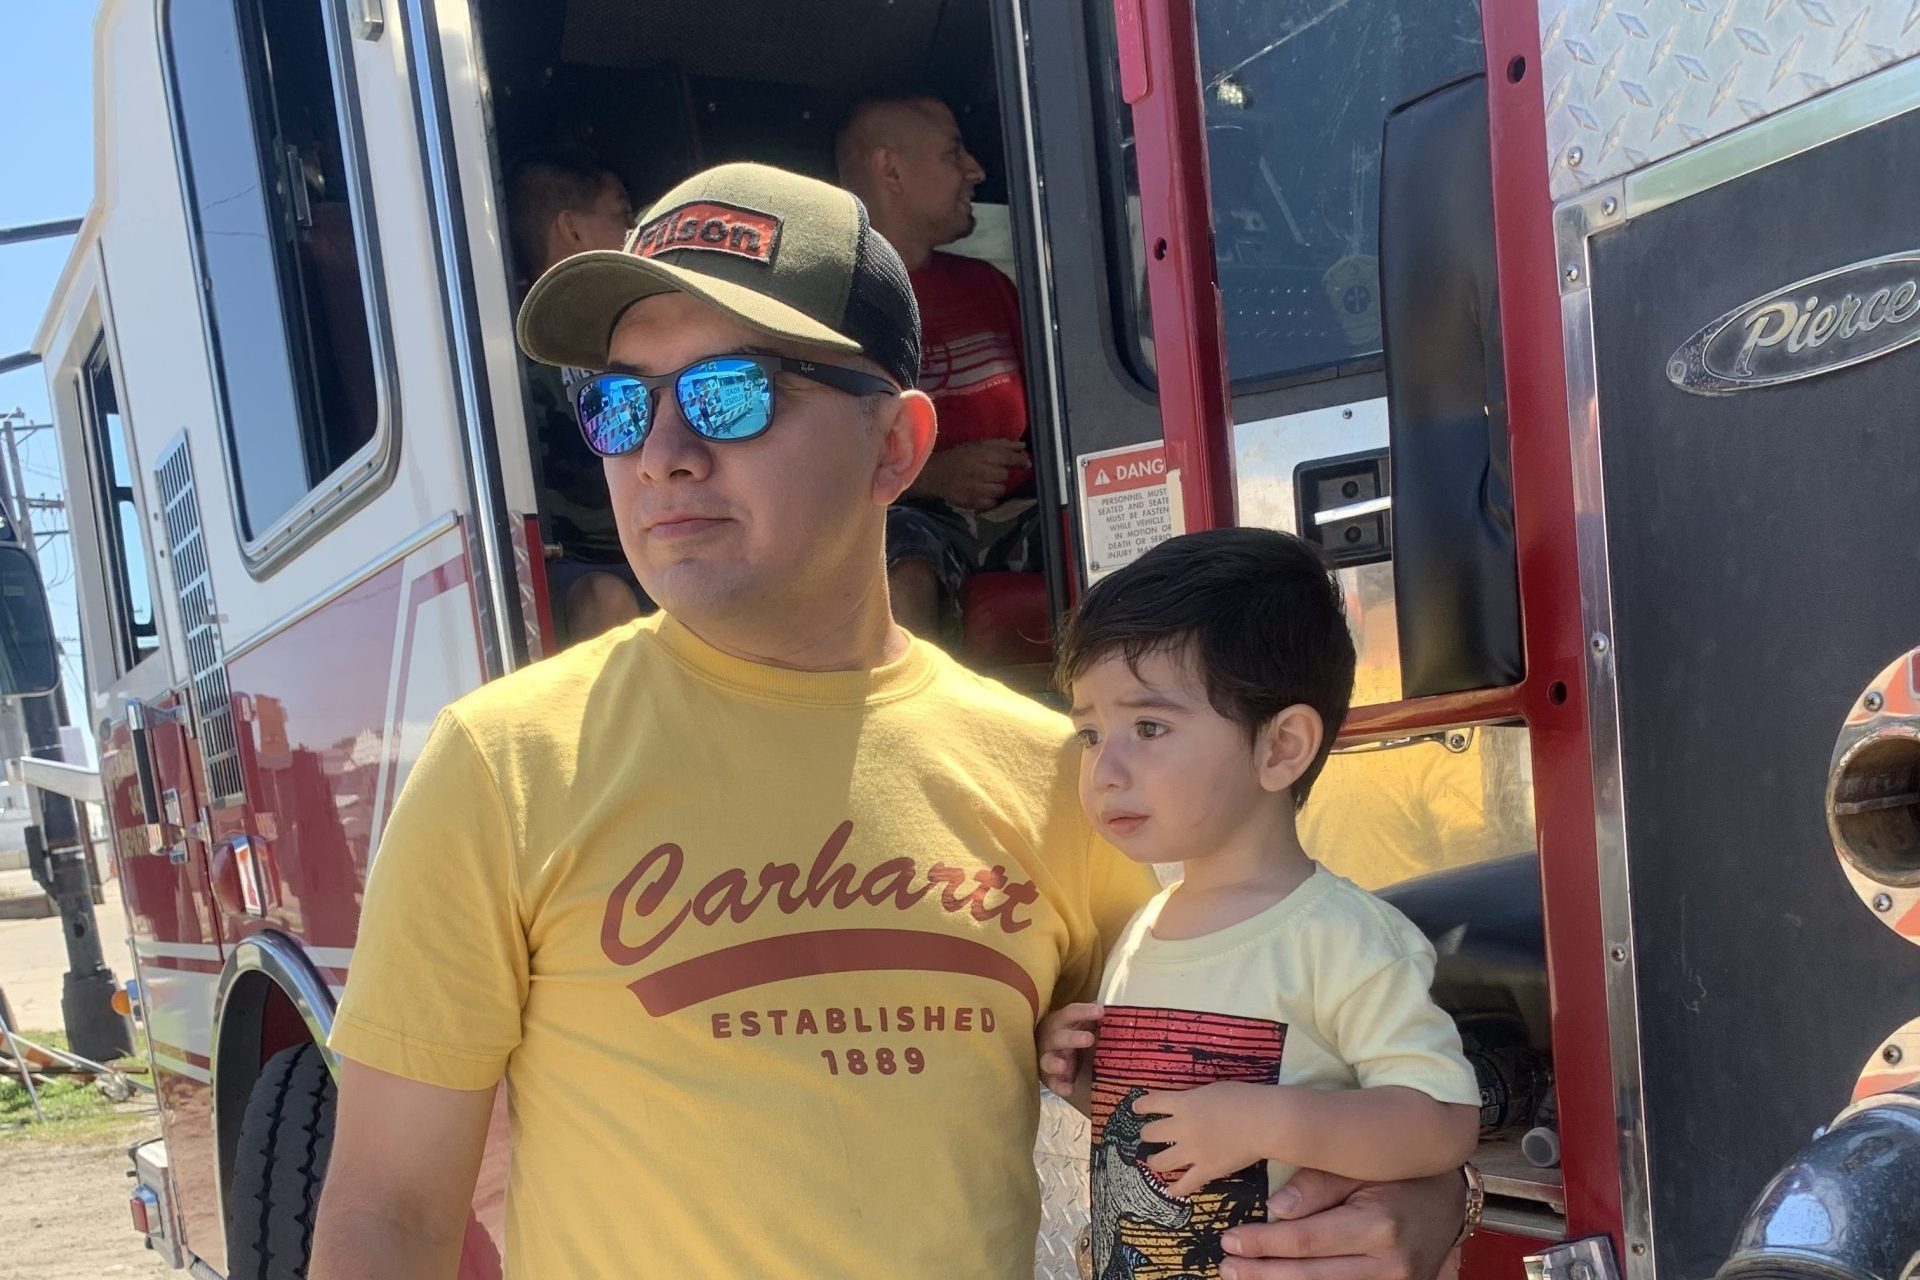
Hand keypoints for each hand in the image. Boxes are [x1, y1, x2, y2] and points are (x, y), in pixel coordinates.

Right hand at [911, 439, 1028, 509]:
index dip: (1020, 461)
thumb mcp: (978, 445)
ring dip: (996, 487)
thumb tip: (1023, 446)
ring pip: (1000, 490)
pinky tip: (982, 493)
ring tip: (986, 483)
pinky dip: (990, 499)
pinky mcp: (973, 503)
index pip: (1009, 458)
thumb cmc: (959, 456)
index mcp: (983, 455)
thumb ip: (1002, 445)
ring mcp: (977, 489)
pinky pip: (992, 503)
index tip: (1027, 464)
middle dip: (1001, 473)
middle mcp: (982, 472)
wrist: (935, 474)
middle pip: (1005, 475)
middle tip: (992, 471)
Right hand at [1035, 1002, 1101, 1096]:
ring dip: (1055, 1063)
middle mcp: (1051, 1039)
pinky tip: (1069, 1089)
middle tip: (1089, 1039)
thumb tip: (1117, 1005)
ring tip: (1064, 1066)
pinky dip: (1059, 1086)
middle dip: (1073, 1038)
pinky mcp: (1049, 1078)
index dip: (1084, 1012)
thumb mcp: (1080, 1023)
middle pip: (1059, 1037)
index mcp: (1061, 1022)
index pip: (1070, 1013)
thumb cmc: (1069, 1033)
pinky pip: (1052, 1083)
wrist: (1049, 1052)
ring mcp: (1048, 1059)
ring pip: (1048, 1060)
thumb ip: (1094, 1016)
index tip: (1101, 1011)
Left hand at [1137, 1081, 1274, 1196]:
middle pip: (1150, 1133)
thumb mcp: (1211, 1090)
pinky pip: (1184, 1185)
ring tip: (1154, 1161)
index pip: (1151, 1103)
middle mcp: (1181, 1128)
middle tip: (1149, 1137)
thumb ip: (1193, 1098)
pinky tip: (1170, 1189)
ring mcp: (1192, 1151)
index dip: (1141, 1106)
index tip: (1136, 1109)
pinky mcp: (1206, 1170)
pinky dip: (1174, 1189)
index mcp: (1183, 1103)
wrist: (1264, 1121)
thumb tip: (1183, 1104)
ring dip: (1153, 1161)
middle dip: (1146, 1134)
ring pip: (1159, 1161)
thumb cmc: (1243, 1098)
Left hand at [1217, 1167, 1466, 1279]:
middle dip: (1263, 1272)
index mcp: (1378, 1225)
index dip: (1264, 1243)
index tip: (1229, 1240)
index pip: (1307, 1241)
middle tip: (1226, 1266)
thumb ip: (1317, 1185)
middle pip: (1312, 1275)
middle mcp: (1390, 1264)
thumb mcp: (1359, 1165)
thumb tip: (1275, 1208)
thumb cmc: (1398, 1172)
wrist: (1451, 1197)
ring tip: (1242, 1277)